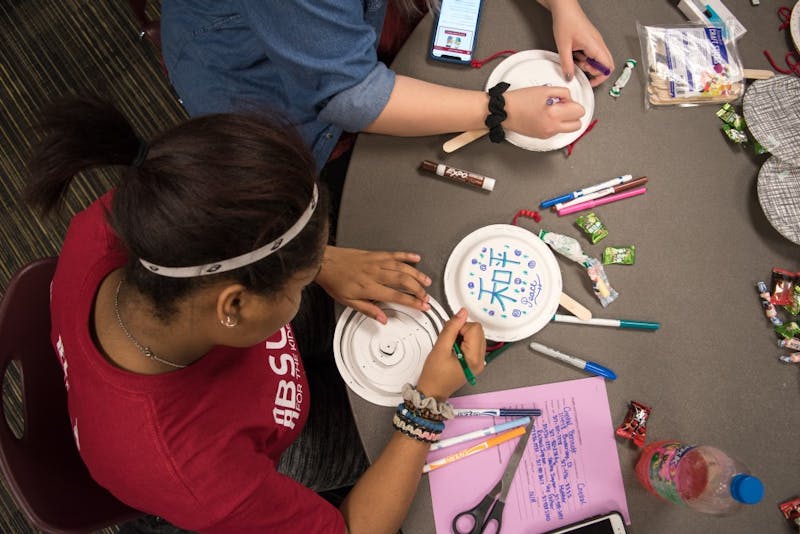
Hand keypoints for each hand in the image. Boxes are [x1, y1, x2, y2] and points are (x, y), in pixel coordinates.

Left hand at [315, 246, 430, 323]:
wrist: (325, 263)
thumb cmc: (334, 281)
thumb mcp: (348, 302)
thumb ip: (368, 310)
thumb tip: (382, 318)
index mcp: (369, 287)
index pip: (397, 296)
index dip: (413, 302)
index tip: (422, 306)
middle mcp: (375, 273)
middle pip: (404, 281)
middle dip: (418, 289)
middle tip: (426, 296)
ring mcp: (376, 262)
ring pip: (402, 267)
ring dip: (417, 274)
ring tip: (426, 281)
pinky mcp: (375, 254)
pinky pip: (394, 254)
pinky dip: (406, 255)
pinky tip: (415, 258)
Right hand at [417, 308, 486, 400]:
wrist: (432, 391)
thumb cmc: (434, 375)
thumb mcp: (440, 348)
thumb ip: (451, 328)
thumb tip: (461, 313)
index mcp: (474, 358)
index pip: (475, 328)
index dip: (460, 327)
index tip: (450, 335)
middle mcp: (480, 361)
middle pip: (478, 331)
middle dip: (462, 331)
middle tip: (449, 342)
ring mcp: (479, 362)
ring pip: (476, 336)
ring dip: (463, 337)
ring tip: (451, 348)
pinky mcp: (475, 362)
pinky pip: (473, 344)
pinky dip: (463, 343)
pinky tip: (454, 351)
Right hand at [504, 86, 584, 138]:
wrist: (504, 111)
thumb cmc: (519, 100)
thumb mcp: (544, 89)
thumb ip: (562, 93)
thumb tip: (570, 99)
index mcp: (553, 114)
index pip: (579, 112)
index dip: (574, 103)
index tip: (566, 100)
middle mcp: (552, 128)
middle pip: (578, 125)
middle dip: (573, 115)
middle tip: (564, 107)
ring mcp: (547, 134)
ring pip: (568, 129)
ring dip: (565, 120)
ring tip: (552, 110)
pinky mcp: (542, 137)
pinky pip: (556, 130)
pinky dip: (555, 123)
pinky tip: (545, 116)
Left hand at [546, 0, 613, 86]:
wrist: (564, 8)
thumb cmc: (566, 20)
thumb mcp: (563, 46)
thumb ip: (567, 64)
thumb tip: (569, 76)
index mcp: (595, 45)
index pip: (607, 67)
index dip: (600, 78)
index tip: (591, 82)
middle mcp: (598, 43)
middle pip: (605, 65)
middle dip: (593, 72)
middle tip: (580, 69)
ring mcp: (595, 42)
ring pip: (597, 60)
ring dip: (587, 64)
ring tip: (575, 59)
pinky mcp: (590, 40)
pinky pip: (592, 54)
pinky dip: (584, 58)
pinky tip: (574, 55)